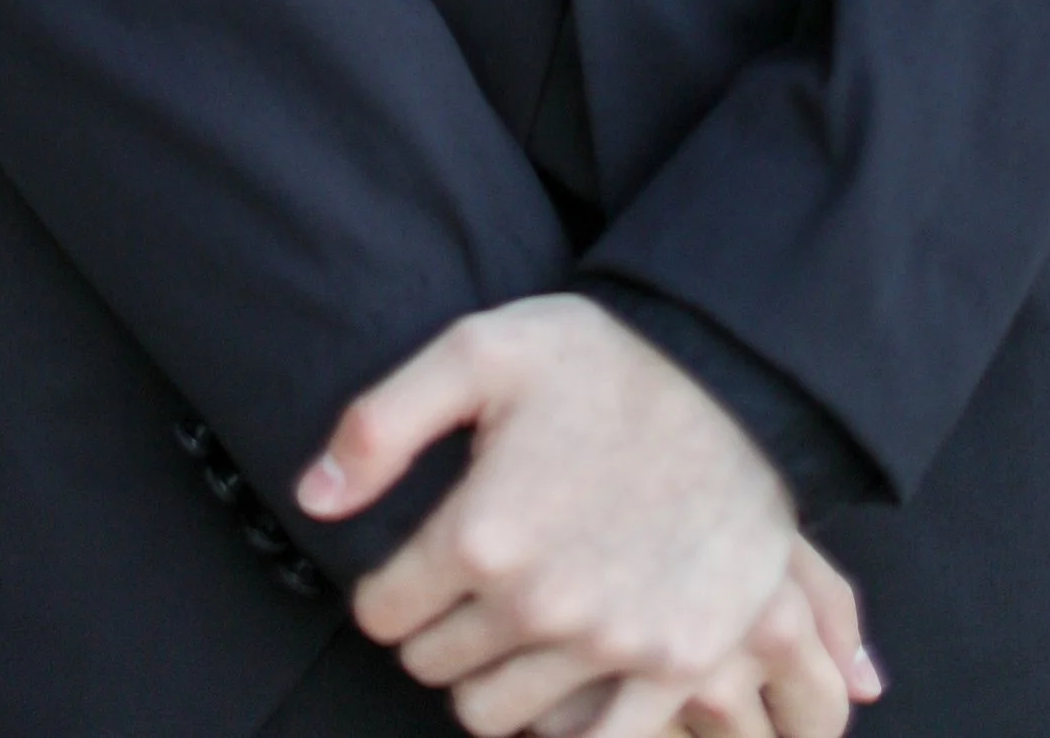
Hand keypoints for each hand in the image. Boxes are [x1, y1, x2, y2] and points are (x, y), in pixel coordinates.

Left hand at [296, 296, 880, 736]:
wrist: (735, 378)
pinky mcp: (674, 666)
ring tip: (512, 623)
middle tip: (467, 587)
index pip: (380, 614)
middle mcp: (541, 604)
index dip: (387, 588)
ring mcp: (611, 645)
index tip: (414, 564)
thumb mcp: (483, 349)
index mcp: (484, 532)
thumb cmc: (603, 360)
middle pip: (433, 668)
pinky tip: (563, 675)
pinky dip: (563, 723)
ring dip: (491, 677)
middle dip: (436, 629)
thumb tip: (314, 499)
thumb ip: (382, 421)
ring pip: (497, 715)